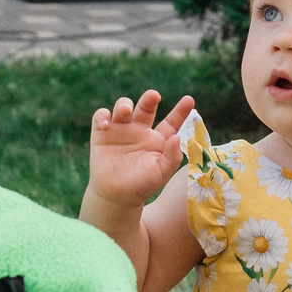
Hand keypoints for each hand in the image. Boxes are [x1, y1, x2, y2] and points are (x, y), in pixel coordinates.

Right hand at [87, 90, 194, 208]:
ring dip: (123, 104)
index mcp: (158, 139)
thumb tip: (177, 137)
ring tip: (125, 111)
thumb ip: (172, 157)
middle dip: (149, 99)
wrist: (116, 196)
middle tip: (154, 96)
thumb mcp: (161, 173)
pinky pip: (101, 116)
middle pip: (146, 107)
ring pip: (122, 107)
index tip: (190, 100)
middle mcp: (140, 130)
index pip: (171, 121)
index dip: (181, 111)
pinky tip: (107, 124)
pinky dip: (103, 116)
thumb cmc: (142, 185)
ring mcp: (121, 130)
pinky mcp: (102, 133)